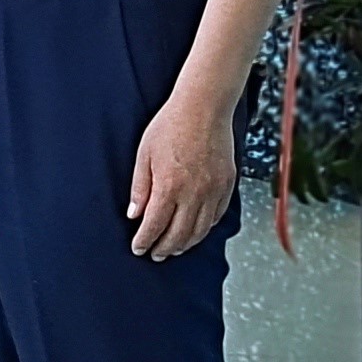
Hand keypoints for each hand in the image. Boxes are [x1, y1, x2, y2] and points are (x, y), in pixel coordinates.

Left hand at [124, 85, 237, 260]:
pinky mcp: (227, 185)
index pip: (154, 226)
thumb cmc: (171, 125)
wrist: (204, 107)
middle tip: (155, 254)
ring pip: (200, 230)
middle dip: (164, 248)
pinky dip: (205, 228)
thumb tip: (134, 214)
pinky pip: (217, 215)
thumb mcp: (144, 154)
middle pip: (178, 235)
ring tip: (175, 248)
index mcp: (169, 186)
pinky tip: (196, 230)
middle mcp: (194, 193)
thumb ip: (140, 188)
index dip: (145, 241)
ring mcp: (213, 190)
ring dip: (186, 244)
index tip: (139, 248)